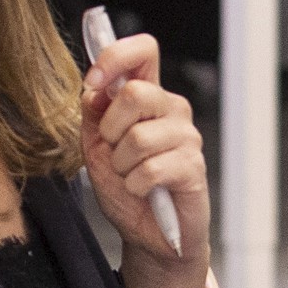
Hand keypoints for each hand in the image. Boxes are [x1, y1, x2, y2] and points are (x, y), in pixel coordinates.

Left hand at [81, 31, 209, 287]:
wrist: (149, 236)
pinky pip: (151, 168)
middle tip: (114, 153)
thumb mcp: (96, 149)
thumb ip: (94, 115)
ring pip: (138, 136)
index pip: (142, 51)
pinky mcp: (193, 167)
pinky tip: (143, 192)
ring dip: (121, 165)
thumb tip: (95, 88)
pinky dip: (135, 185)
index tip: (93, 83)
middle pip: (135, 92)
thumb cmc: (127, 191)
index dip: (114, 57)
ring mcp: (186, 137)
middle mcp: (171, 110)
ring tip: (131, 177)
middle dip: (111, 129)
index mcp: (147, 98)